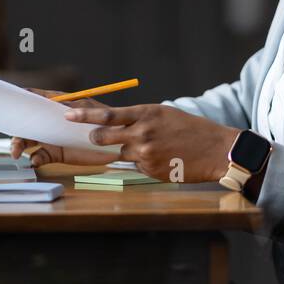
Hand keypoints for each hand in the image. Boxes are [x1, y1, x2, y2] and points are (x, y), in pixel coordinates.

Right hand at [10, 89, 110, 168]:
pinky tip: (35, 162)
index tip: (6, 104)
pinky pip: (40, 156)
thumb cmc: (105, 124)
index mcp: (56, 105)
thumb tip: (59, 106)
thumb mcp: (90, 112)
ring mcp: (51, 137)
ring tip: (17, 153)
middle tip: (13, 141)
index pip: (33, 98)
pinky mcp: (55, 154)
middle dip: (16, 131)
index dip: (19, 100)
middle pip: (26, 123)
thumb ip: (74, 109)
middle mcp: (50, 121)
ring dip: (20, 145)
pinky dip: (35, 159)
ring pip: (29, 140)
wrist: (116, 146)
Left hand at [64, 104, 239, 182]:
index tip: (68, 114)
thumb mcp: (164, 114)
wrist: (215, 149)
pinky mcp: (150, 170)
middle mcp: (142, 132)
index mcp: (146, 113)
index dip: (84, 116)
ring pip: (121, 152)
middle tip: (94, 137)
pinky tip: (162, 158)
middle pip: (104, 136)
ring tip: (153, 146)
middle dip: (96, 138)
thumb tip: (117, 123)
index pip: (107, 115)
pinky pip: (135, 165)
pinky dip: (143, 162)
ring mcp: (145, 153)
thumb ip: (139, 117)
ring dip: (128, 150)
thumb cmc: (191, 129)